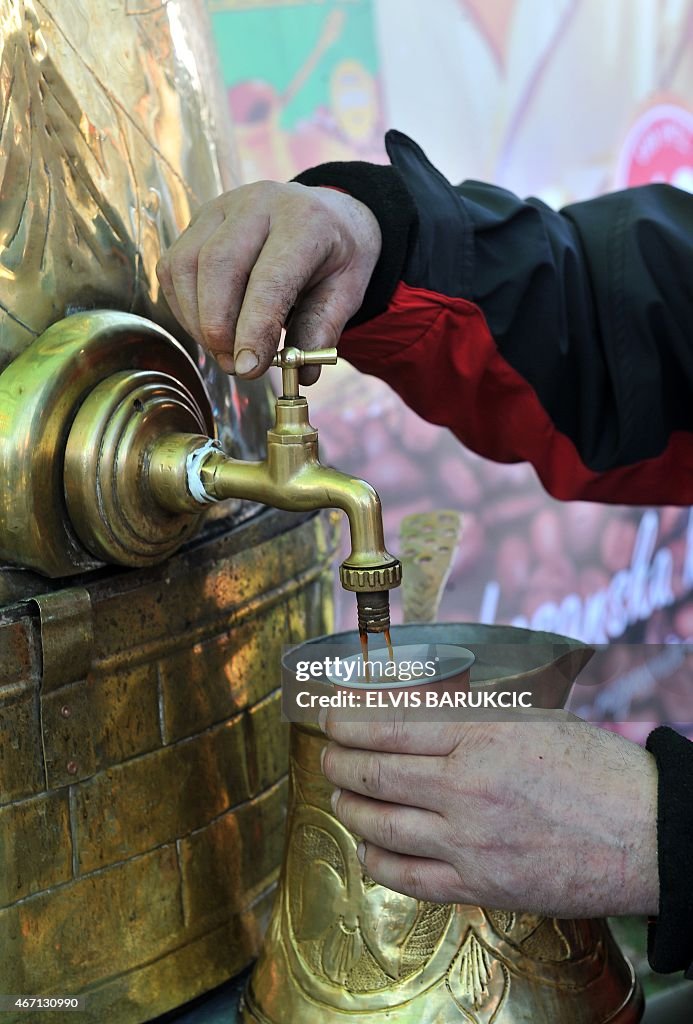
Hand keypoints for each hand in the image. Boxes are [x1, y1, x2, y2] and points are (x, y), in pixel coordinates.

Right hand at [156, 182, 380, 380]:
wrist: (323, 214)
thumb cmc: (333, 255)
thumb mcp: (347, 291)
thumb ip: (322, 329)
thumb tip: (300, 372)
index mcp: (304, 220)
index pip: (270, 277)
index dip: (254, 328)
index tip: (249, 368)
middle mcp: (258, 204)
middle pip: (218, 265)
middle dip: (218, 327)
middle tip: (235, 365)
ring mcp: (221, 209)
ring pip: (187, 265)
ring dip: (198, 320)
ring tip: (225, 350)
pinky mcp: (197, 222)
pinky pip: (173, 268)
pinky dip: (184, 308)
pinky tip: (209, 327)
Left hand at [320, 709, 658, 916]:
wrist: (648, 832)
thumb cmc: (596, 767)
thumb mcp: (533, 716)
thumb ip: (473, 710)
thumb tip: (415, 702)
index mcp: (480, 733)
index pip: (389, 722)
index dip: (347, 718)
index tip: (328, 714)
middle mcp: (466, 784)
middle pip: (375, 771)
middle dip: (339, 760)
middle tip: (327, 754)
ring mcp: (470, 839)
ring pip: (382, 824)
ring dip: (351, 806)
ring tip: (341, 795)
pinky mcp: (481, 883)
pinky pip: (408, 877)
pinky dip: (377, 862)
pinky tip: (368, 850)